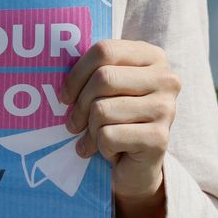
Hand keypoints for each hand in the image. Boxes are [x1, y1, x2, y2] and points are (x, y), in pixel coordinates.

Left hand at [59, 40, 180, 217]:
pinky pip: (108, 136)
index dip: (76, 74)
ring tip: (96, 138)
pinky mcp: (159, 138)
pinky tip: (108, 151)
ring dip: (90, 130)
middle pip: (102, 79)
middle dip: (79, 106)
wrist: (137, 166)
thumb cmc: (115, 121)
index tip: (65, 96)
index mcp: (152, 57)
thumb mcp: (105, 91)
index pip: (104, 50)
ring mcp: (166, 108)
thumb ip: (91, 73)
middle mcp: (166, 79)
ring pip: (102, 110)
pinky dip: (100, 147)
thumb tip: (51, 68)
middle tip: (74, 124)